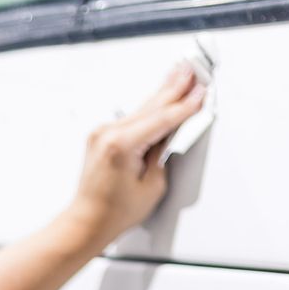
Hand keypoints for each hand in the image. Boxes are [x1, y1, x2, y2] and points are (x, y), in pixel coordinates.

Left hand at [57, 62, 205, 252]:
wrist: (87, 221)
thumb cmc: (114, 212)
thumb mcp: (152, 185)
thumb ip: (162, 154)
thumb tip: (169, 134)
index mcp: (122, 145)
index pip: (163, 119)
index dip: (186, 105)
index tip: (201, 91)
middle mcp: (108, 133)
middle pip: (152, 106)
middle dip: (175, 87)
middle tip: (193, 69)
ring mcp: (102, 132)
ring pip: (142, 108)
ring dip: (163, 91)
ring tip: (180, 72)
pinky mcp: (101, 136)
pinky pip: (132, 117)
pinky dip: (148, 107)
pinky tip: (160, 95)